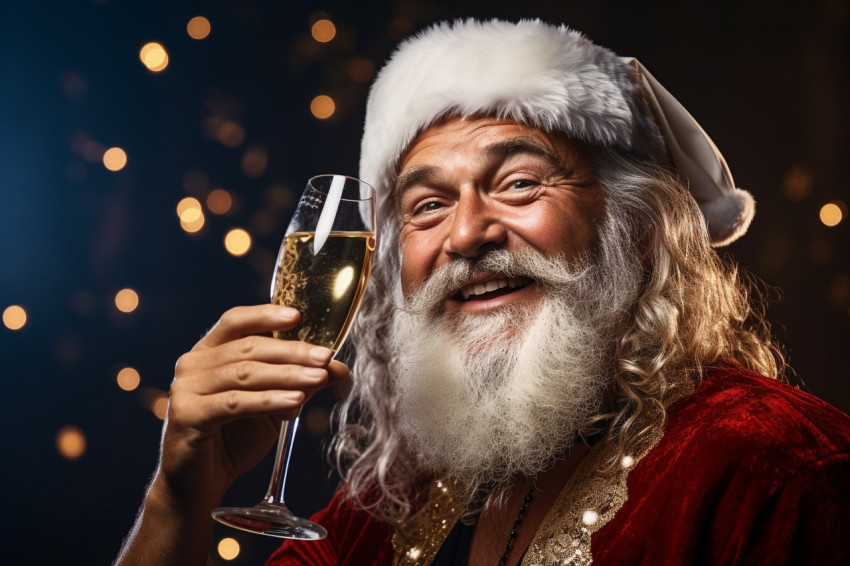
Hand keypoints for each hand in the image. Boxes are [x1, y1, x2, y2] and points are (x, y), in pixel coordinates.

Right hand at [152, 304, 348, 511]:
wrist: (201, 484)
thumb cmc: (234, 439)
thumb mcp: (274, 405)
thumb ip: (300, 383)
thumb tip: (338, 368)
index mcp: (209, 352)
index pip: (236, 321)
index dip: (266, 315)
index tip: (298, 316)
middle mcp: (193, 364)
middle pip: (248, 347)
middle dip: (292, 351)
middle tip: (326, 357)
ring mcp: (186, 388)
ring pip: (245, 373)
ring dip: (287, 375)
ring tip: (318, 378)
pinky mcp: (188, 414)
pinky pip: (235, 403)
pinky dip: (268, 400)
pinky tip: (294, 402)